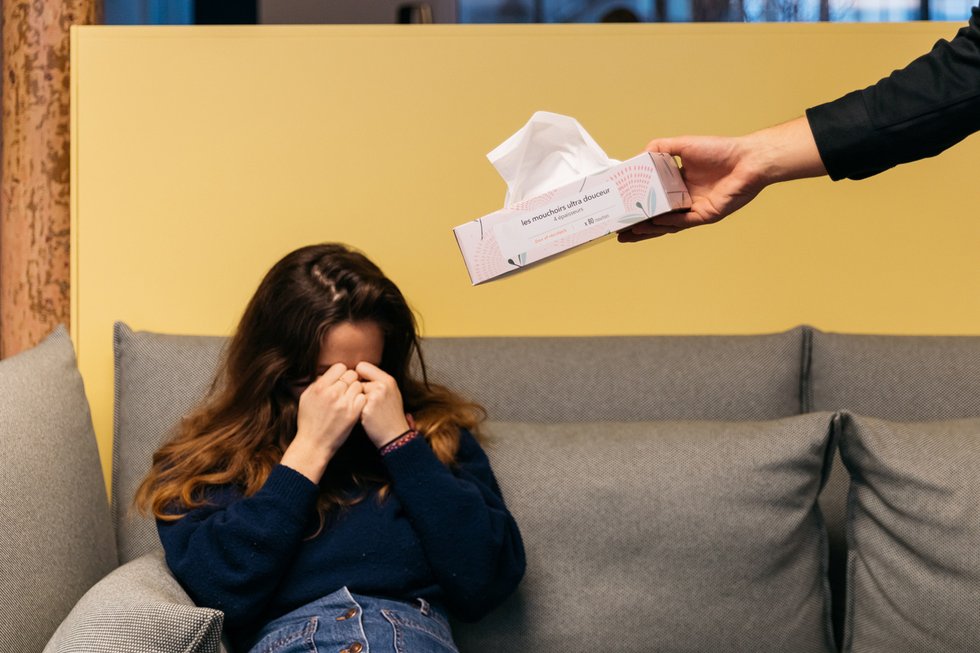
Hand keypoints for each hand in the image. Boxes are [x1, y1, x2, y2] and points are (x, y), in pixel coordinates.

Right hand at [282, 363, 365, 481]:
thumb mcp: (306, 397)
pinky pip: (363, 398)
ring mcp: (344, 404)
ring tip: (350, 398)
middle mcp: (332, 393)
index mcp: (319, 387)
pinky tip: (354, 405)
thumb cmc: (308, 421)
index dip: (341, 372)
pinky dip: (360, 400)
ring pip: (359, 385)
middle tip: (347, 388)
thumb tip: (326, 373)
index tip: (340, 379)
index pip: (339, 367)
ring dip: (356, 390)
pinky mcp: (353, 414)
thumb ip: (317, 383)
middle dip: (350, 380)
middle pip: (351, 374)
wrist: (314, 444)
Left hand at [355, 361, 410, 448]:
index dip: (358, 376)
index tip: (361, 386)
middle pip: (355, 380)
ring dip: (355, 400)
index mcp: (388, 380)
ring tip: (367, 410)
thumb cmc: (390, 415)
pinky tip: (365, 417)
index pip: (362, 366)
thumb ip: (377, 381)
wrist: (395, 435)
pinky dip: (355, 410)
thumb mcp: (391, 393)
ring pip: (353, 392)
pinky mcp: (366, 408)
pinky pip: (352, 403)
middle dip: (357, 390)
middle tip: (367, 402)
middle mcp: (382, 385)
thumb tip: (356, 373)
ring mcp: (374, 396)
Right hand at [618, 117, 825, 242]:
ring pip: (666, 224)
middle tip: (618, 231)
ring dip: (648, 229)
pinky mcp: (706, 215)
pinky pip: (682, 222)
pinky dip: (667, 223)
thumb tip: (641, 154)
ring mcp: (694, 209)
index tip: (619, 208)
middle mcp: (684, 199)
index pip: (653, 197)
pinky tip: (652, 223)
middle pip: (656, 216)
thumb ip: (662, 147)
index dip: (637, 204)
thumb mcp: (684, 145)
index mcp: (679, 184)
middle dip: (637, 225)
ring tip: (629, 233)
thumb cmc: (721, 150)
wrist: (748, 159)